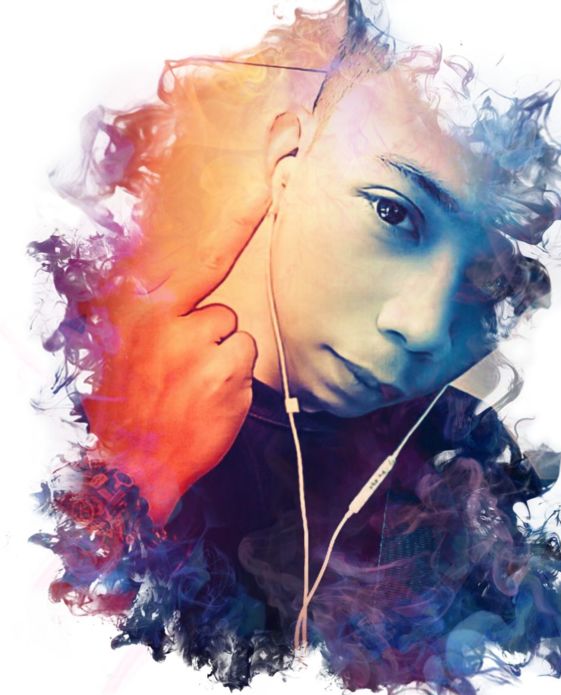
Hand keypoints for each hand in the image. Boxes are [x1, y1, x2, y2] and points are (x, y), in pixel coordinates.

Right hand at [82, 126, 271, 526]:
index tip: (266, 190)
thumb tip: (181, 301)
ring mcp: (202, 349)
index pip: (200, 261)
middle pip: (223, 312)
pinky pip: (245, 367)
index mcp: (144, 311)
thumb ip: (153, 321)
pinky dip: (234, 386)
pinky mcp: (227, 377)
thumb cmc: (125, 409)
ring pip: (237, 339)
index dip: (236, 224)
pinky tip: (208, 404)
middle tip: (183, 373)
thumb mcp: (122, 352)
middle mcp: (173, 322)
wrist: (125, 467)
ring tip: (194, 391)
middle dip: (211, 340)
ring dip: (223, 363)